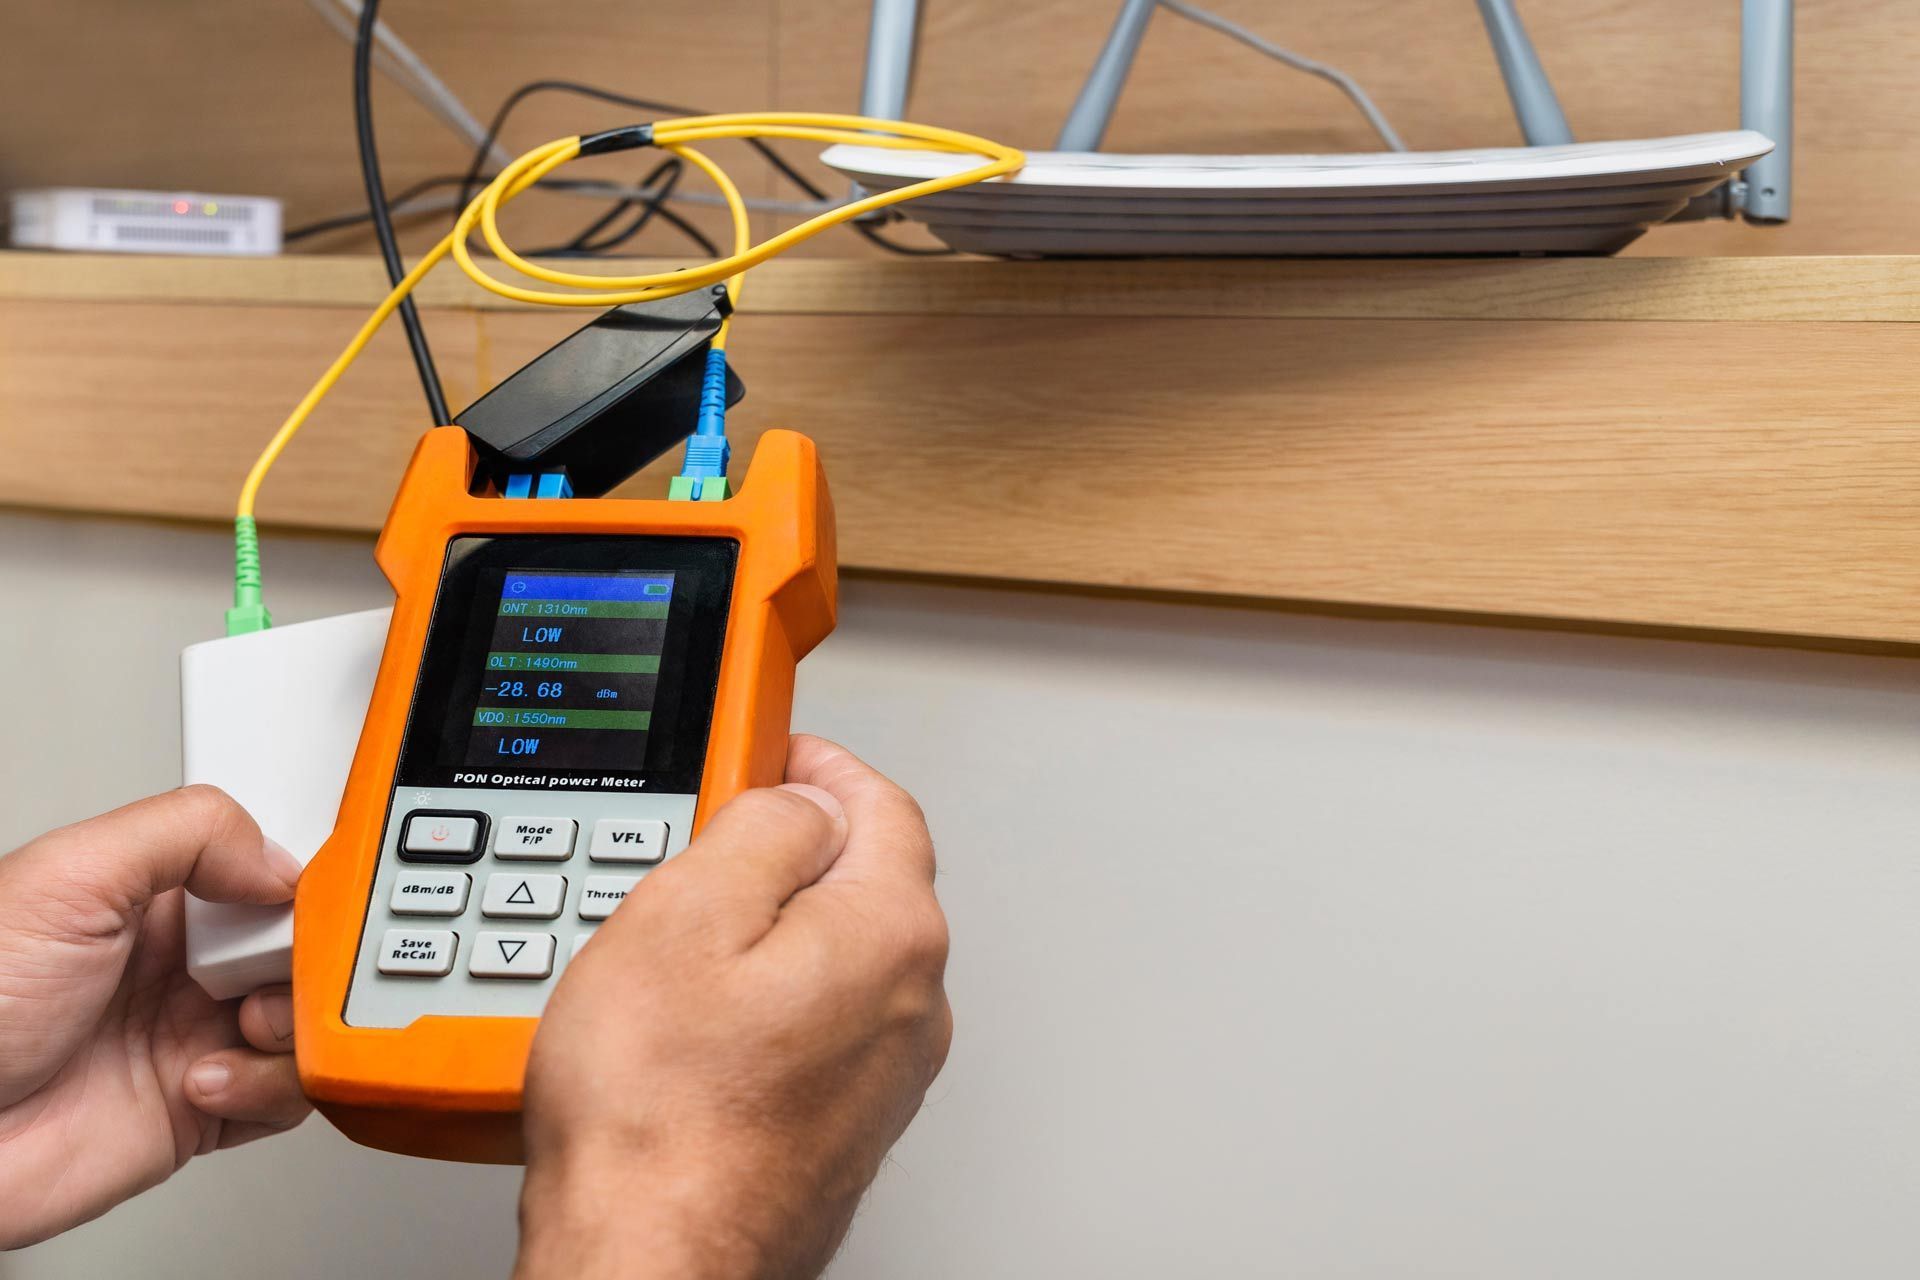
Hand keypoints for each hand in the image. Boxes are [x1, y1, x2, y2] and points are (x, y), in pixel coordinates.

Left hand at [0, 786, 312, 1247]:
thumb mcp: (69, 876)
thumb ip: (187, 832)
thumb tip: (280, 858)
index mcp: (156, 899)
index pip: (268, 871)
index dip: (303, 884)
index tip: (320, 899)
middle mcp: (182, 966)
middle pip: (301, 947)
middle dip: (308, 960)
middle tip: (272, 971)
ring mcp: (194, 1037)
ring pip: (307, 1022)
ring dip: (290, 1027)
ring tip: (239, 1027)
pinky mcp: (205, 1110)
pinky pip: (287, 1097)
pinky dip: (267, 1089)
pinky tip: (205, 1080)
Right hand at [517, 736, 951, 1279]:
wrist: (653, 1260)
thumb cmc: (659, 1118)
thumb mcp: (686, 912)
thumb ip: (763, 825)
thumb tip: (799, 796)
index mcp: (891, 933)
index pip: (880, 803)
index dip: (817, 763)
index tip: (771, 750)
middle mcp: (911, 1004)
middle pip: (860, 880)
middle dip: (786, 847)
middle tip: (702, 845)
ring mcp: (883, 1073)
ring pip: (831, 957)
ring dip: (769, 930)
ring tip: (674, 948)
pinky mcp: (843, 1123)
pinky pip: (812, 1024)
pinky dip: (764, 1001)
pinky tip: (691, 1026)